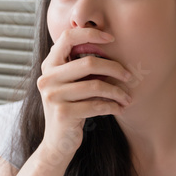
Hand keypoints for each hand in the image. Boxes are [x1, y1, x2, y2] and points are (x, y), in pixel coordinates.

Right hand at [36, 27, 132, 155]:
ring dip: (117, 91)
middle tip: (128, 75)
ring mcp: (52, 96)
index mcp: (49, 66)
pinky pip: (96, 105)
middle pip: (89, 62)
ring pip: (96, 85)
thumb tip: (109, 43)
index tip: (111, 38)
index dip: (91, 33)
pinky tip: (119, 108)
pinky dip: (112, 106)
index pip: (67, 37)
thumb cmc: (71, 108)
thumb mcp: (72, 84)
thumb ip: (80, 66)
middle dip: (114, 68)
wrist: (58, 142)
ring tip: (127, 97)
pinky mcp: (62, 113)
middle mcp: (47, 78)